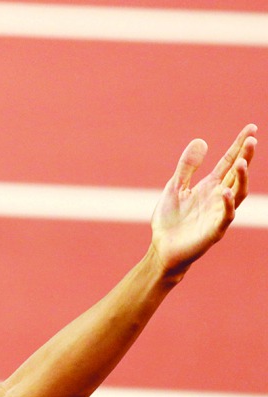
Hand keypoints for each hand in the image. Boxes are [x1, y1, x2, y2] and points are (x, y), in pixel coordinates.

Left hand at [150, 124, 255, 276]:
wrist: (163, 248)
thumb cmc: (170, 219)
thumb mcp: (175, 187)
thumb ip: (187, 166)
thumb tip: (201, 140)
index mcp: (210, 186)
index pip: (229, 162)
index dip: (239, 145)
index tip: (251, 128)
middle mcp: (218, 197)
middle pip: (237, 174)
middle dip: (245, 157)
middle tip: (252, 140)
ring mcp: (219, 213)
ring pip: (237, 193)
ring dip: (242, 178)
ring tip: (242, 162)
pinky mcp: (214, 230)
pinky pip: (225, 216)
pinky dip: (227, 204)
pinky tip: (225, 192)